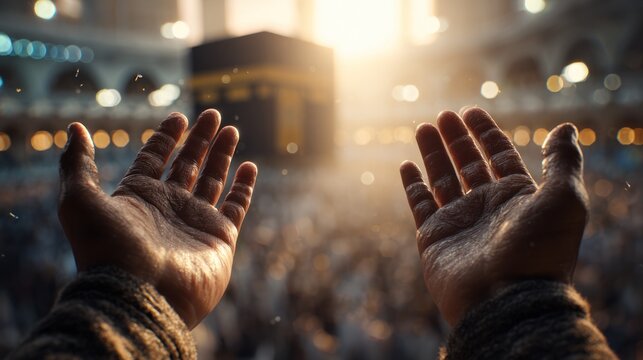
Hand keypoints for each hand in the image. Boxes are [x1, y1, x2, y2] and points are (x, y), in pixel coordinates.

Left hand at [58, 109, 256, 328]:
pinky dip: (244, 187)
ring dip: (222, 154)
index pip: (155, 157)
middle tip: (212, 114)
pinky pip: (237, 206)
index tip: (178, 117)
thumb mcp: (79, 200)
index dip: (166, 136)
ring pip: (213, 179)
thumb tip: (74, 128)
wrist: (139, 296)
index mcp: (139, 196)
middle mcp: (168, 206)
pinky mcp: (220, 237)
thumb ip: (77, 163)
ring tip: (231, 128)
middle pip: (188, 164)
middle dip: (200, 138)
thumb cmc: (108, 249)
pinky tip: (249, 166)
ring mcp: (195, 221)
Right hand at [400, 108, 588, 325]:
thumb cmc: (538, 250)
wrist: (506, 299)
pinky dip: (413, 185)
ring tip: (423, 127)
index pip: (499, 156)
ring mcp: (459, 222)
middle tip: (443, 115)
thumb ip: (563, 161)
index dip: (486, 133)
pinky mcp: (434, 238)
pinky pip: (420, 205)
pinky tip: (406, 165)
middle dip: (456, 139)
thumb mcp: (564, 199)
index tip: (471, 111)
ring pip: (442, 179)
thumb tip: (566, 127)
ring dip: (433, 153)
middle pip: (468, 164)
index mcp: (516, 197)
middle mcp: (487, 207)